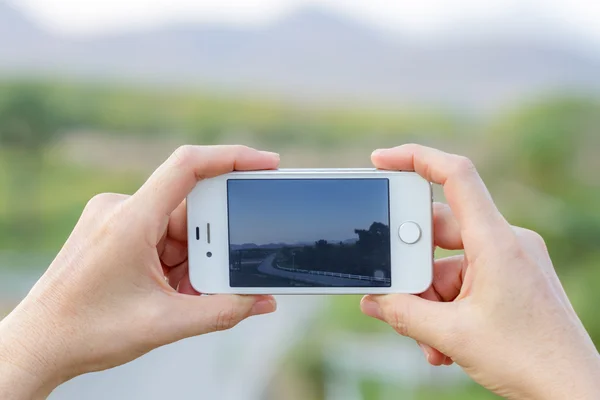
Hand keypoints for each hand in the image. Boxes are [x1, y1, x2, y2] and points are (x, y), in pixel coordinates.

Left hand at [0, 145, 279, 398]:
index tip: (268, 164)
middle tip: (217, 279)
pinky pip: (160, 238)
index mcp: (130, 220)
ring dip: (192, 261)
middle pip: (190, 210)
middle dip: (211, 245)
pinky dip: (176, 263)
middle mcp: (121, 210)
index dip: (233, 158)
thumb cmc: (88, 332)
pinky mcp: (114, 233)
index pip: (187, 167)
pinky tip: (167, 292)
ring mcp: (116, 220)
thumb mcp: (165, 324)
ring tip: (180, 297)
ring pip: (177, 229)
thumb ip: (222, 311)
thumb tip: (263, 301)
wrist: (38, 346)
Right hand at [361, 145, 599, 399]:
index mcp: (496, 242)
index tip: (380, 161)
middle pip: (439, 233)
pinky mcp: (511, 280)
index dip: (414, 158)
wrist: (574, 391)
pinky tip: (444, 343)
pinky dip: (447, 308)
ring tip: (431, 342)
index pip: (456, 176)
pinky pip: (465, 282)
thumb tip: (372, 300)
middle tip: (398, 300)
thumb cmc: (529, 360)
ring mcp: (510, 262)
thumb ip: (403, 314)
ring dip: (429, 303)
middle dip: (413, 271)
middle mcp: (506, 243)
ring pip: (448, 267)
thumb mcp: (452, 336)